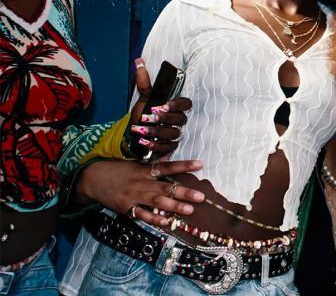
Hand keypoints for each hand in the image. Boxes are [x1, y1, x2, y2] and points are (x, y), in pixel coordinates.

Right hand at [76, 159, 204, 226]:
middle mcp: (141, 182)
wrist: (92, 179)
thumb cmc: (117, 170)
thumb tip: (171, 156)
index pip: (168, 166)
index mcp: (145, 169)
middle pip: (166, 187)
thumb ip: (153, 164)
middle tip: (201, 196)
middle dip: (184, 192)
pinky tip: (167, 222)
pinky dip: (154, 219)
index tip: (200, 164)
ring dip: (174, 207)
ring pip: (157, 202)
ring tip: (190, 210)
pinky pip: (142, 215)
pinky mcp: (126, 208)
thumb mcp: (135, 164)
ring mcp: (134, 196)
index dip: (184, 165)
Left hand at [125, 58, 191, 158]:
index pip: (186, 104)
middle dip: (164, 118)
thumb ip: (143, 82)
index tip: (162, 105)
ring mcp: (175, 135)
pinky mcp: (169, 148)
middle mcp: (177, 121)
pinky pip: (167, 148)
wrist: (133, 135)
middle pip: (181, 119)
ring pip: (174, 134)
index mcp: (174, 107)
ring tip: (141, 130)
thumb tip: (139, 61)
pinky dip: (154, 145)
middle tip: (149, 117)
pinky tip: (143, 141)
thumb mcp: (143, 99)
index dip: (176, 105)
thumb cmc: (142, 115)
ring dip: (156, 132)